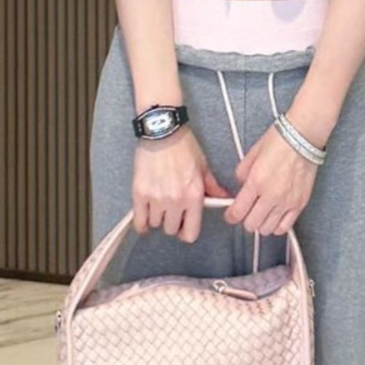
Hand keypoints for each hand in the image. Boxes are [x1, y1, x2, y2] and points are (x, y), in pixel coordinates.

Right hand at [132, 126, 226, 243]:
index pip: (190, 232)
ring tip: (158, 207)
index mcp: (194, 196)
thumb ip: (213, 188)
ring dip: (157, 218)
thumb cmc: (183, 146)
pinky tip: (144, 222)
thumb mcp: (203, 167)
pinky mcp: (140, 193)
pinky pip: (140, 220)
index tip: (184, 229)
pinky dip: (142, 224)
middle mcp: (175, 201)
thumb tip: (224, 199)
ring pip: (156, 224)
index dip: (187, 233)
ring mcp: (156, 198)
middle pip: (171, 229)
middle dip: (172, 223)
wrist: (162, 131)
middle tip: (171, 212)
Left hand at [224, 123, 318, 235]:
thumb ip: (242, 173)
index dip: (231, 216)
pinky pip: (284, 227)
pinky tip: (275, 217)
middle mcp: (271, 195)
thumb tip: (241, 186)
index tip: (231, 215)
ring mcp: (286, 202)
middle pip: (251, 224)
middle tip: (247, 212)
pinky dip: (277, 226)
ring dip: (261, 224)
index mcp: (256, 182)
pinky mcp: (299, 204)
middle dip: (245, 220)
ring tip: (262, 214)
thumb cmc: (280, 141)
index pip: (237, 212)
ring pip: (267, 229)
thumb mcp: (252, 154)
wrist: (303, 137)